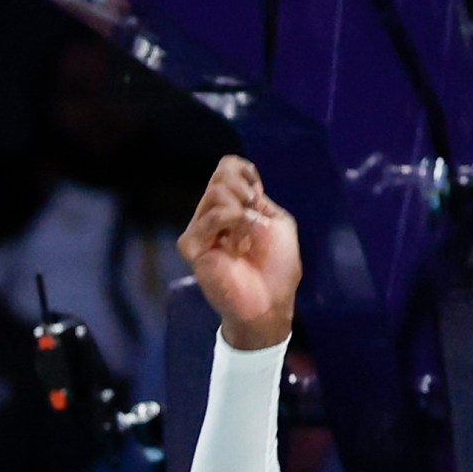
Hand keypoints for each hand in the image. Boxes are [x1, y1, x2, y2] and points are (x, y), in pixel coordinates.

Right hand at [178, 156, 300, 349]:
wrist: (270, 302)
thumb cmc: (278, 267)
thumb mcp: (279, 224)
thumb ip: (261, 202)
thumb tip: (242, 191)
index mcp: (234, 206)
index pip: (226, 169)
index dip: (243, 172)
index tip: (257, 192)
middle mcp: (214, 213)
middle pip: (220, 177)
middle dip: (244, 189)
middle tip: (253, 210)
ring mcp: (201, 229)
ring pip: (215, 193)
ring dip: (241, 208)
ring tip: (248, 232)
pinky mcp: (192, 246)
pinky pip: (210, 218)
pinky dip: (231, 221)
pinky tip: (239, 238)